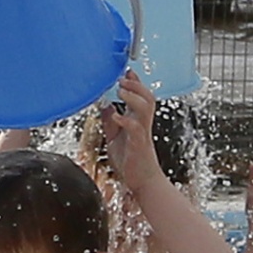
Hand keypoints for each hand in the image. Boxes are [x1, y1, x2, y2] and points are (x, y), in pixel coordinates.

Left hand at [98, 72, 160, 191]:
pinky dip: (126, 121)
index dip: (135, 83)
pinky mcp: (138, 145)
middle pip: (147, 98)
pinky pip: (136, 129)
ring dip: (133, 97)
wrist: (141, 180)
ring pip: (145, 109)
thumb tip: (105, 106)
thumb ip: (111, 122)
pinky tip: (116, 116)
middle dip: (137, 86)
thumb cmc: (130, 160)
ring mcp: (142, 133)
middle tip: (124, 77)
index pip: (140, 97)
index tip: (127, 71)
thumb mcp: (115, 138)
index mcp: (137, 121)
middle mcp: (142, 124)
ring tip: (122, 90)